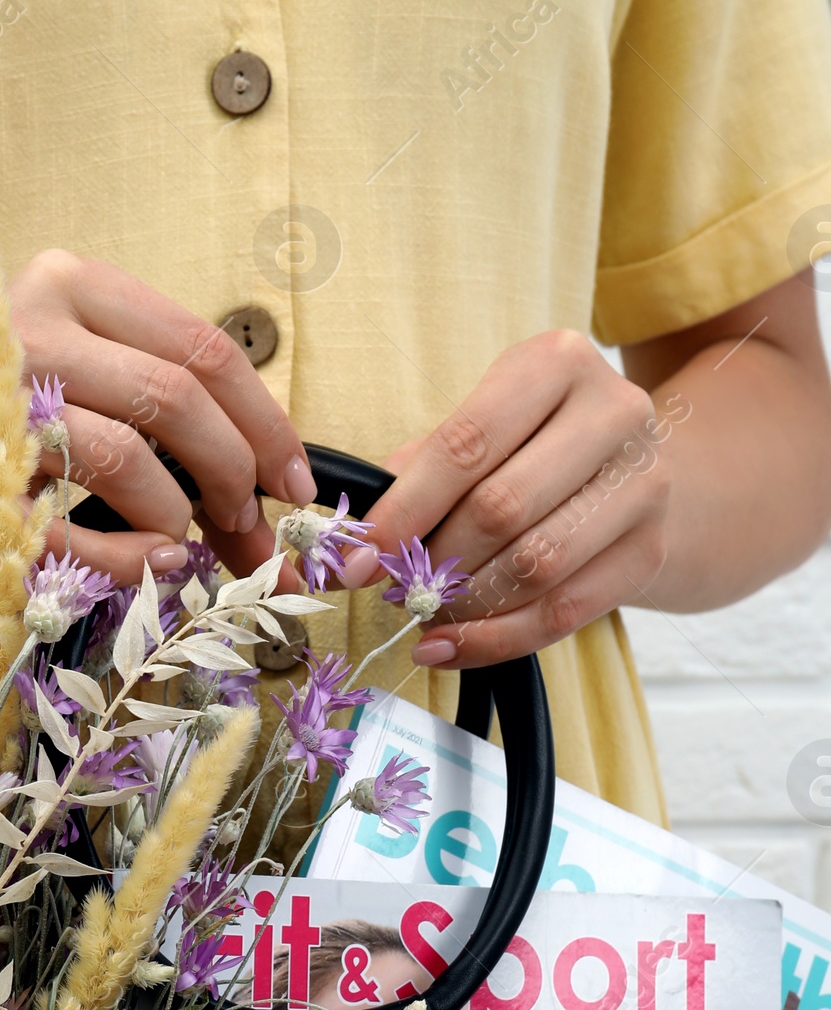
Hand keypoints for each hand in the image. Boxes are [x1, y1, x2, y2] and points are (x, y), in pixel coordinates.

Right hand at [0, 249, 313, 587]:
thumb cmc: (6, 395)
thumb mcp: (89, 363)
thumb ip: (169, 406)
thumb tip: (274, 491)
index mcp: (72, 283)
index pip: (201, 347)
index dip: (265, 422)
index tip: (296, 482)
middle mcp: (28, 329)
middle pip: (173, 397)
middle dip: (232, 474)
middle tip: (245, 523)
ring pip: (123, 457)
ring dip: (176, 514)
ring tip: (182, 540)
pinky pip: (68, 531)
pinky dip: (126, 560)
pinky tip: (148, 564)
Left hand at [341, 329, 674, 665]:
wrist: (637, 471)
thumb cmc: (536, 448)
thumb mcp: (485, 428)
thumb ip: (423, 470)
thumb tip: (362, 541)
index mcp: (558, 362)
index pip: (467, 444)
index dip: (404, 510)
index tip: (359, 557)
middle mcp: (614, 411)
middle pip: (501, 508)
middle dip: (433, 560)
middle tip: (394, 588)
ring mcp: (644, 482)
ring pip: (534, 565)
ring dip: (463, 603)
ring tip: (424, 613)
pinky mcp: (650, 550)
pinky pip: (563, 611)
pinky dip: (495, 640)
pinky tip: (450, 647)